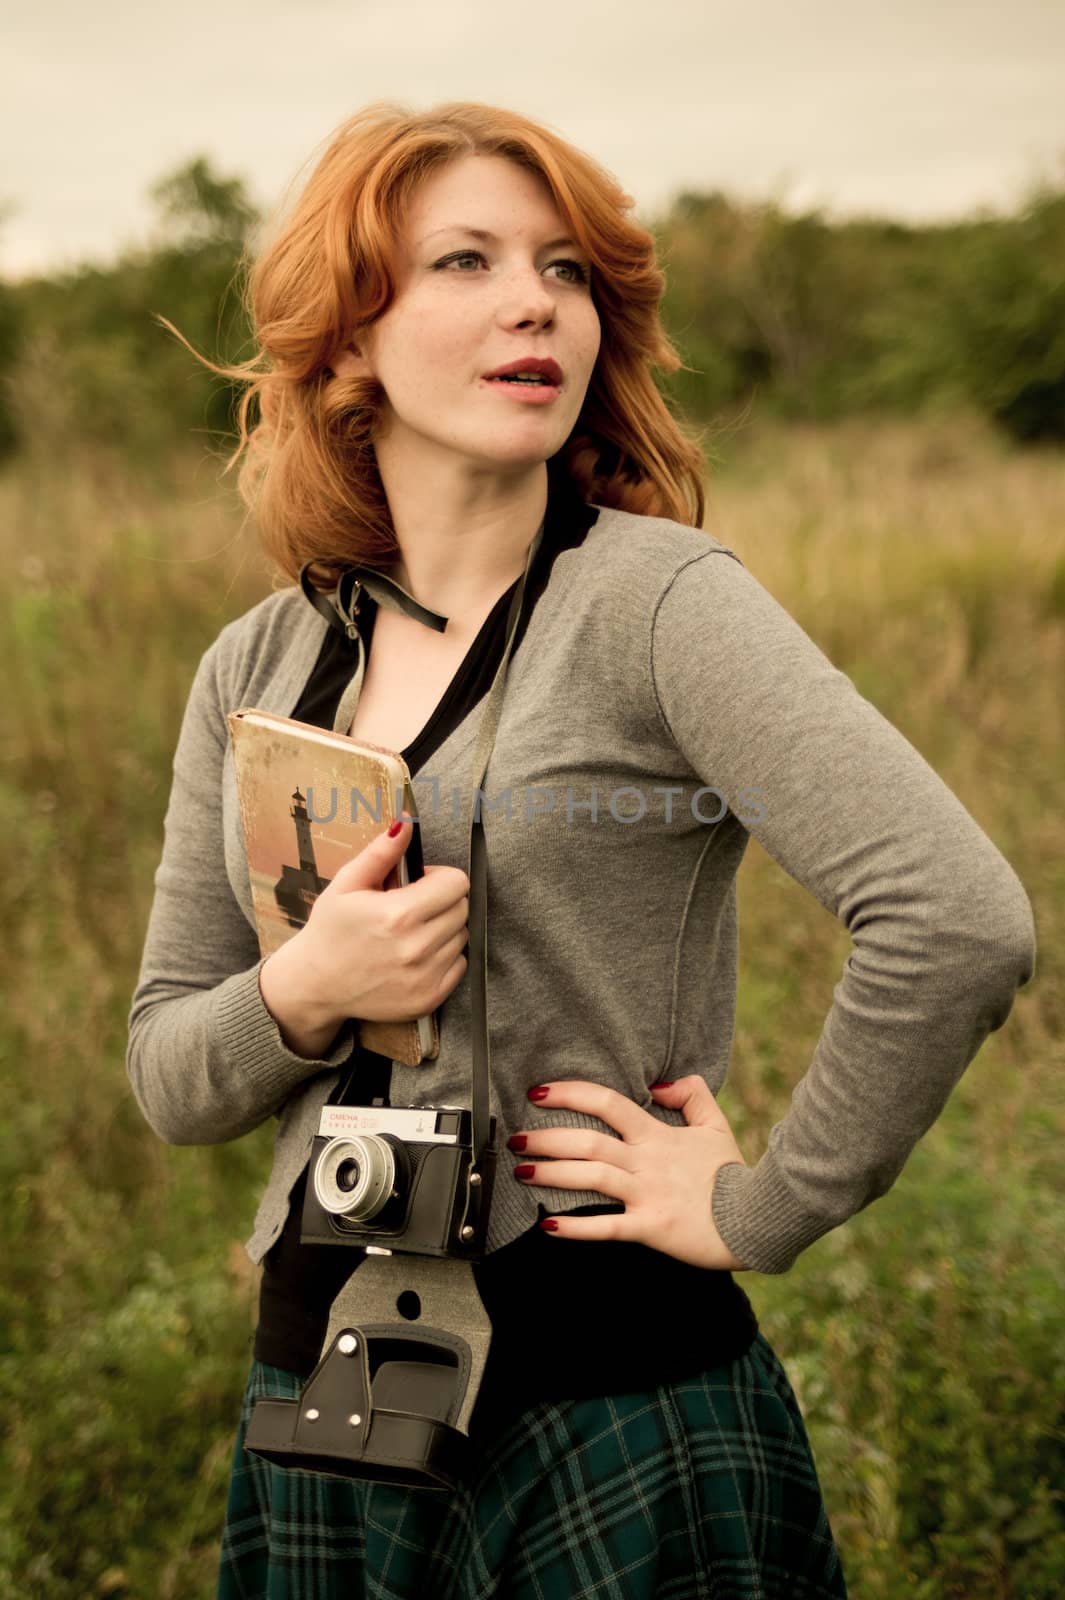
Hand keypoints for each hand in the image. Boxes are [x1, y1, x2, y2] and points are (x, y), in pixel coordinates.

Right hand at [259, 819, 468, 1056]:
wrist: (315, 985)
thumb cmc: (330, 931)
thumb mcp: (347, 884)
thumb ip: (381, 852)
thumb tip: (406, 822)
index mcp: (399, 914)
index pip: (457, 883)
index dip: (439, 878)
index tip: (419, 884)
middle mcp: (417, 948)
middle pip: (462, 909)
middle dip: (442, 902)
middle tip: (412, 908)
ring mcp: (425, 977)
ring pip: (462, 936)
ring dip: (444, 929)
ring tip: (411, 933)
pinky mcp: (430, 999)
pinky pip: (460, 965)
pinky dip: (445, 957)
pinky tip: (416, 956)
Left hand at [508, 1075, 748, 1270]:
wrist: (756, 1217)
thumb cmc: (731, 1174)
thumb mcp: (716, 1124)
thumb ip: (692, 1093)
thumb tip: (659, 1083)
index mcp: (657, 1135)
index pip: (608, 1103)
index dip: (571, 1093)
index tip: (540, 1092)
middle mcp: (646, 1161)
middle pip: (589, 1140)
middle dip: (546, 1138)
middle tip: (515, 1139)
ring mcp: (647, 1194)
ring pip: (592, 1177)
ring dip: (552, 1174)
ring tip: (522, 1173)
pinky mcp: (651, 1227)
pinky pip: (607, 1227)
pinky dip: (576, 1228)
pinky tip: (547, 1226)